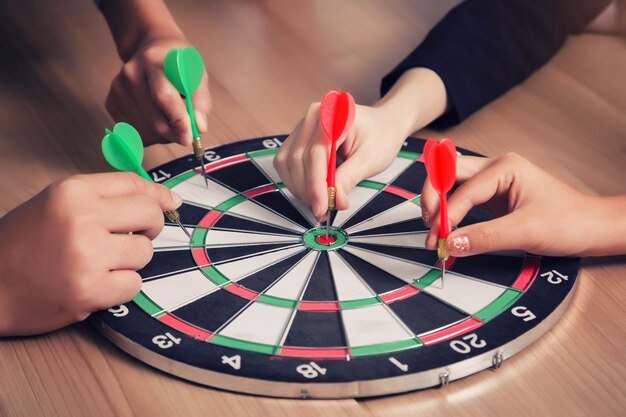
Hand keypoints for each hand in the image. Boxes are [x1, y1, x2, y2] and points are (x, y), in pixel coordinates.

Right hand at [0, 172, 181, 335]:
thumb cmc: (21, 245)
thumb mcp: (56, 204)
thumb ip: (105, 197)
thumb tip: (165, 200)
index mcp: (72, 192)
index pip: (135, 184)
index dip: (158, 195)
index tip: (170, 203)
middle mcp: (81, 219)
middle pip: (150, 216)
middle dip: (149, 227)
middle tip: (132, 235)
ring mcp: (87, 256)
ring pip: (144, 252)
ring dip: (129, 260)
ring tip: (99, 263)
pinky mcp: (90, 291)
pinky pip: (134, 285)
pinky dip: (120, 287)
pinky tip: (95, 284)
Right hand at [106, 36, 210, 146]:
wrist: (152, 51)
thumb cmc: (179, 66)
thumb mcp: (196, 75)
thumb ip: (200, 101)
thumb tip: (199, 127)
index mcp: (154, 62)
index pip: (163, 96)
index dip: (177, 120)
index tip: (189, 140)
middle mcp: (131, 74)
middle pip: (154, 120)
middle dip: (174, 134)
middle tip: (187, 134)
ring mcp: (118, 89)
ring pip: (144, 131)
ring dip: (163, 137)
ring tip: (171, 122)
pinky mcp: (111, 103)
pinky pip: (133, 133)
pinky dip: (150, 136)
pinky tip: (156, 121)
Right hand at [274, 103, 406, 219]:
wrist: (382, 125)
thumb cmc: (380, 135)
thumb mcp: (370, 159)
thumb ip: (349, 179)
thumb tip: (334, 199)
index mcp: (334, 114)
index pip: (316, 154)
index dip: (315, 185)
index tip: (321, 207)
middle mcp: (314, 116)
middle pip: (297, 158)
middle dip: (307, 190)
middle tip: (322, 210)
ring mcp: (304, 126)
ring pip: (287, 162)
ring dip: (299, 187)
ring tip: (319, 201)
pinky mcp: (299, 137)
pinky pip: (287, 161)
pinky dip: (296, 181)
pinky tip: (312, 190)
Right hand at [421, 152, 622, 256]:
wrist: (591, 228)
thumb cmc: (569, 221)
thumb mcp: (525, 231)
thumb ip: (485, 237)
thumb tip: (452, 243)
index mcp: (505, 167)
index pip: (463, 189)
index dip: (447, 214)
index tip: (440, 238)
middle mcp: (495, 169)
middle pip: (448, 174)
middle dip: (433, 199)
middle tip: (429, 228)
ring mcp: (492, 181)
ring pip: (451, 185)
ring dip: (439, 205)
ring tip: (435, 231)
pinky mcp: (491, 196)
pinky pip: (461, 199)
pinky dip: (450, 213)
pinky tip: (447, 229)